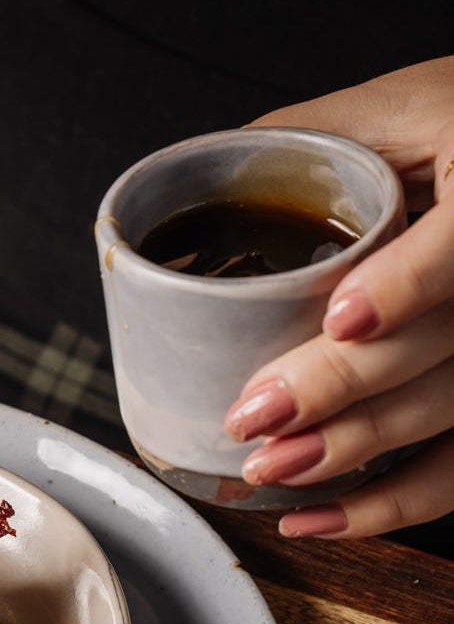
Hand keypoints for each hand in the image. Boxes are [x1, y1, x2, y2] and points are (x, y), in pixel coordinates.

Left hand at [223, 57, 453, 536]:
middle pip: (449, 345)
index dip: (410, 284)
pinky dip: (396, 503)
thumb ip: (304, 138)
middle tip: (256, 413)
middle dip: (346, 389)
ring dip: (361, 453)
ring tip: (270, 467)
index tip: (343, 316)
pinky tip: (320, 517)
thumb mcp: (390, 106)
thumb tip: (195, 181)